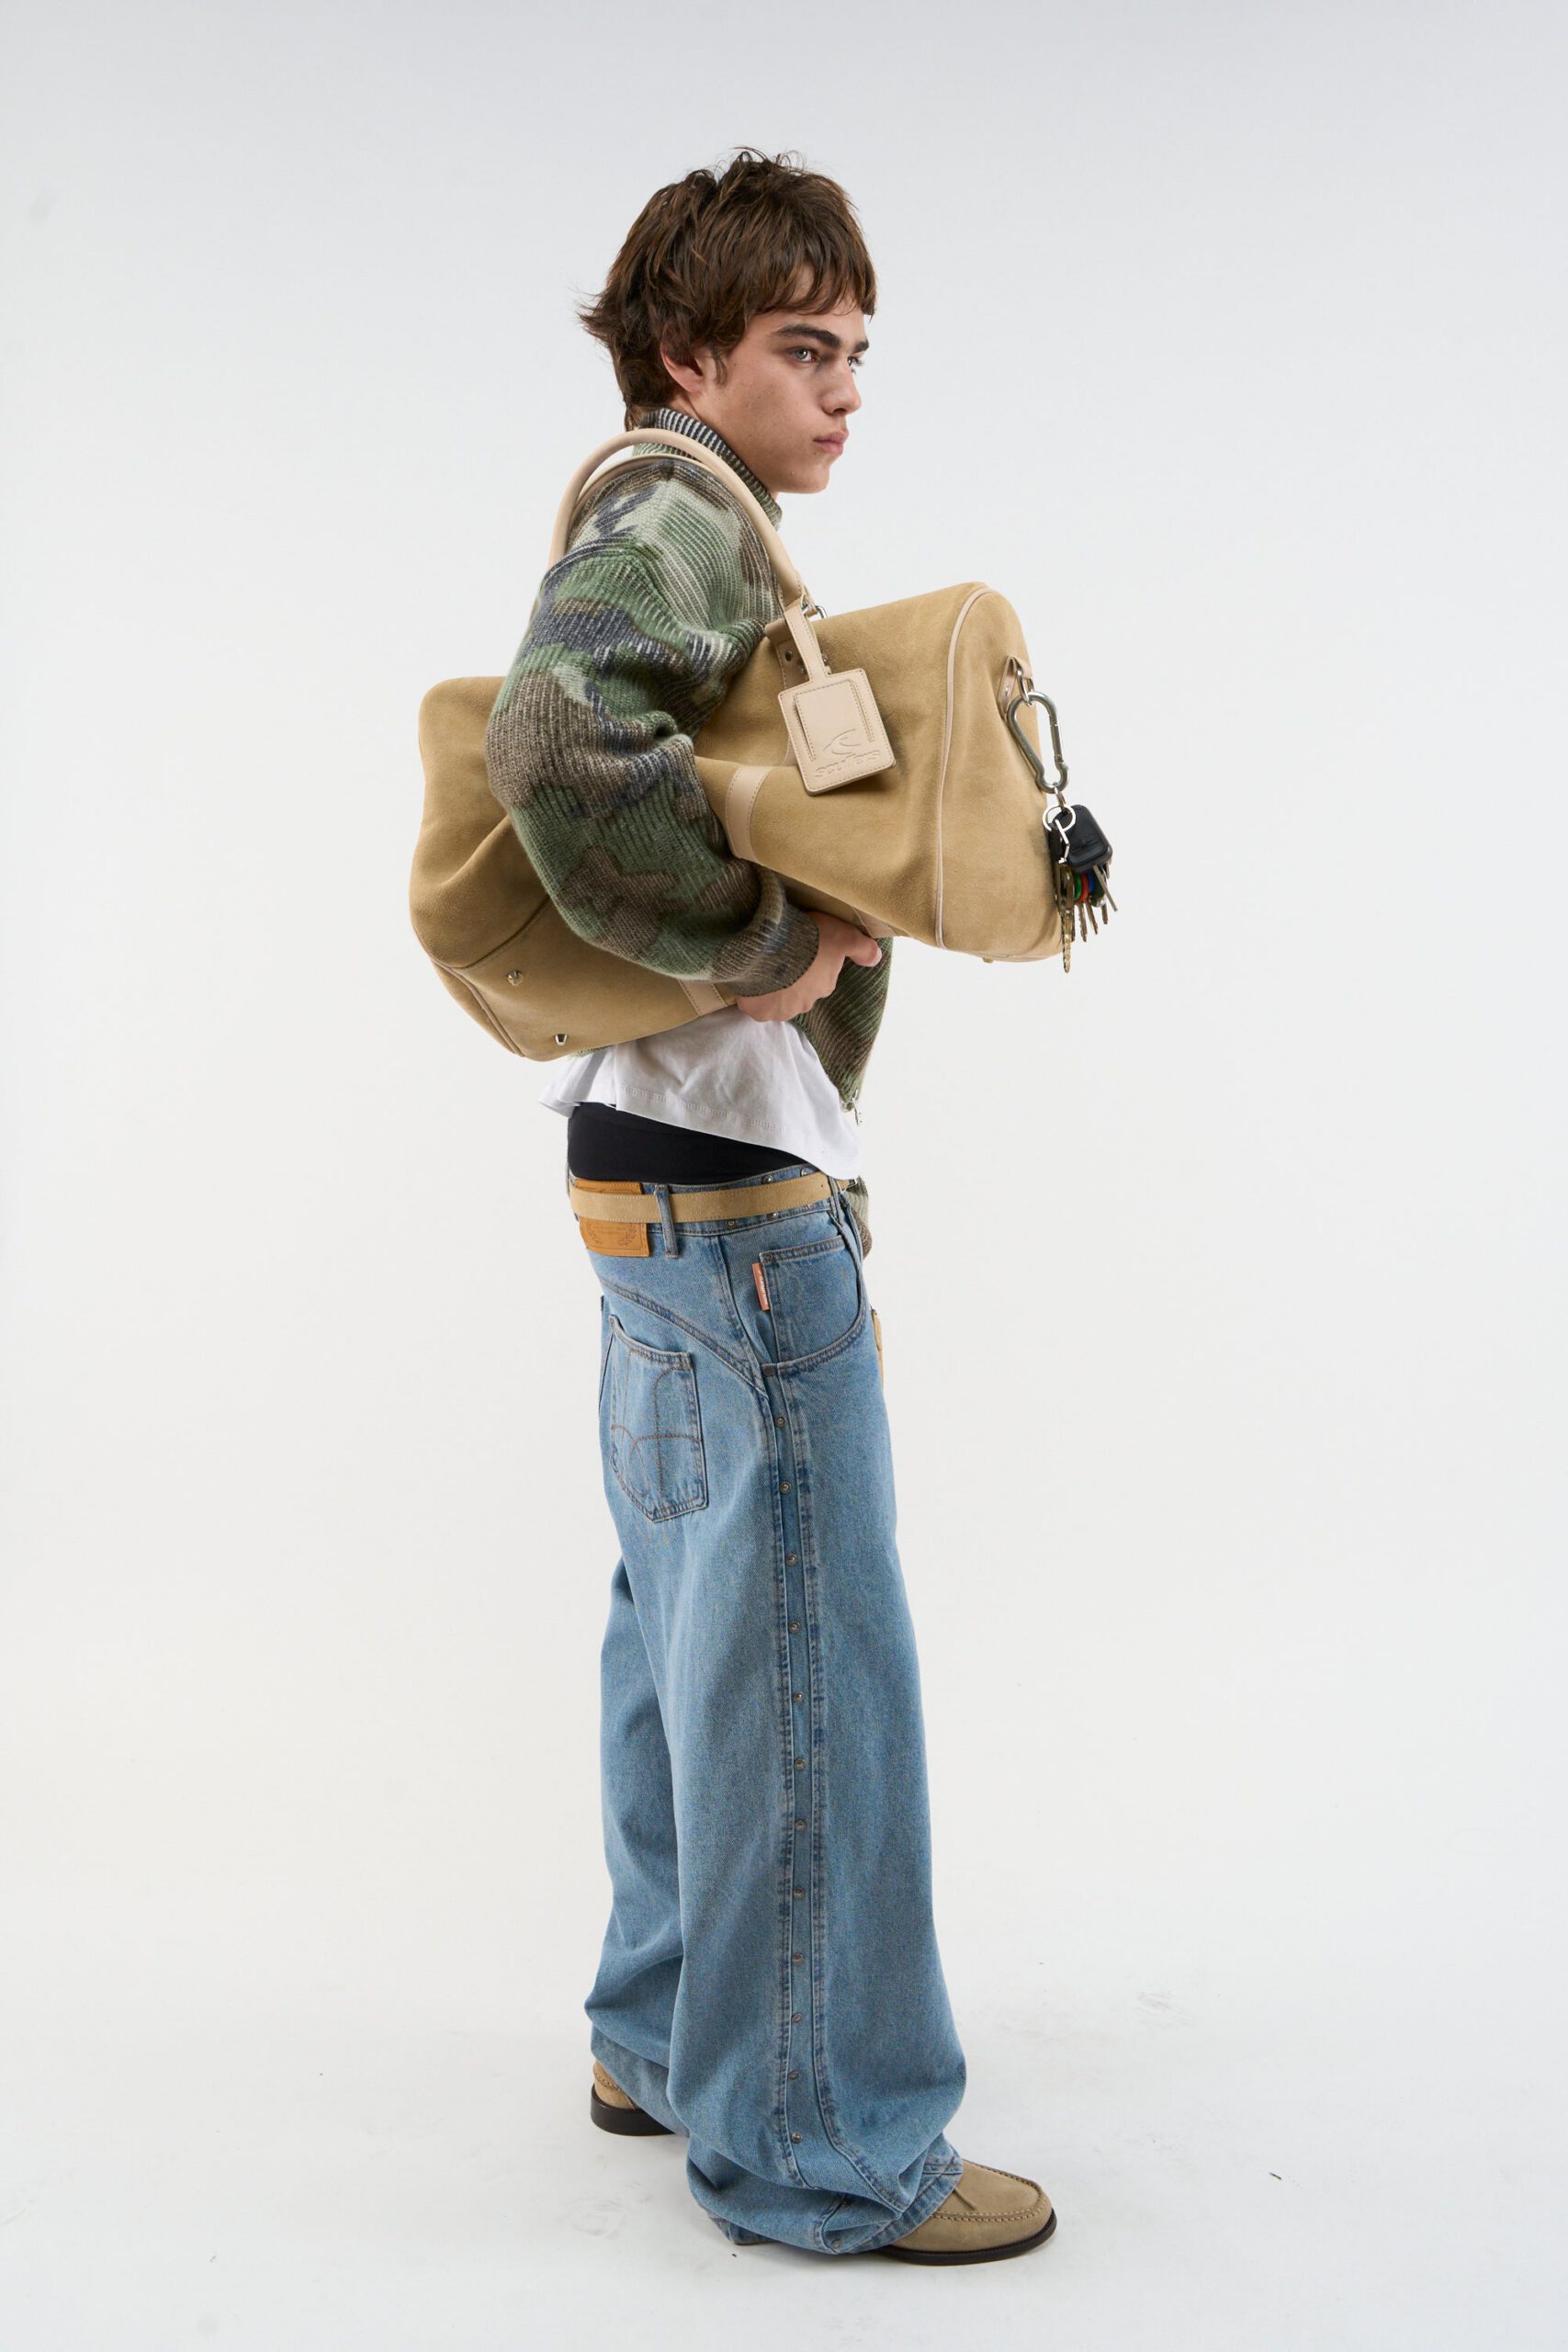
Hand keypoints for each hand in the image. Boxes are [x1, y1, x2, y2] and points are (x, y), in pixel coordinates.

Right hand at [733, 913, 883, 1022]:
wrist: (772, 947)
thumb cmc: (810, 940)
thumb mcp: (844, 936)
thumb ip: (863, 948)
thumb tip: (876, 960)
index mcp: (825, 986)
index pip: (820, 977)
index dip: (810, 961)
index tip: (800, 947)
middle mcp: (806, 1004)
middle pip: (799, 990)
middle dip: (792, 977)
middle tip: (781, 954)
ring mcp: (782, 1010)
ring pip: (778, 999)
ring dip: (773, 986)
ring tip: (763, 964)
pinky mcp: (759, 1011)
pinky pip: (756, 1003)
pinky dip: (753, 994)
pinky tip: (751, 977)